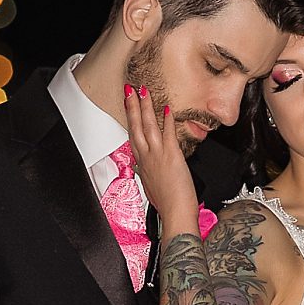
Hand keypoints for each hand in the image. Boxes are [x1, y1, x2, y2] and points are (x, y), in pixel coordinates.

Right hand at [123, 83, 196, 227]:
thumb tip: (146, 168)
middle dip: (132, 106)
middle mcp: (146, 158)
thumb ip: (148, 173)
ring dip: (144, 106)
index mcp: (142, 165)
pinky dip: (166, 120)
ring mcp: (157, 156)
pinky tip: (166, 108)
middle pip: (135, 127)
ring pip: (147, 126)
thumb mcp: (151, 187)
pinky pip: (167, 134)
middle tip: (129, 90)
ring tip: (143, 91)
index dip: (130, 120)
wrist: (175, 214)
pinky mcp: (171, 156)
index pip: (133, 137)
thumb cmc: (166, 204)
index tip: (128, 108)